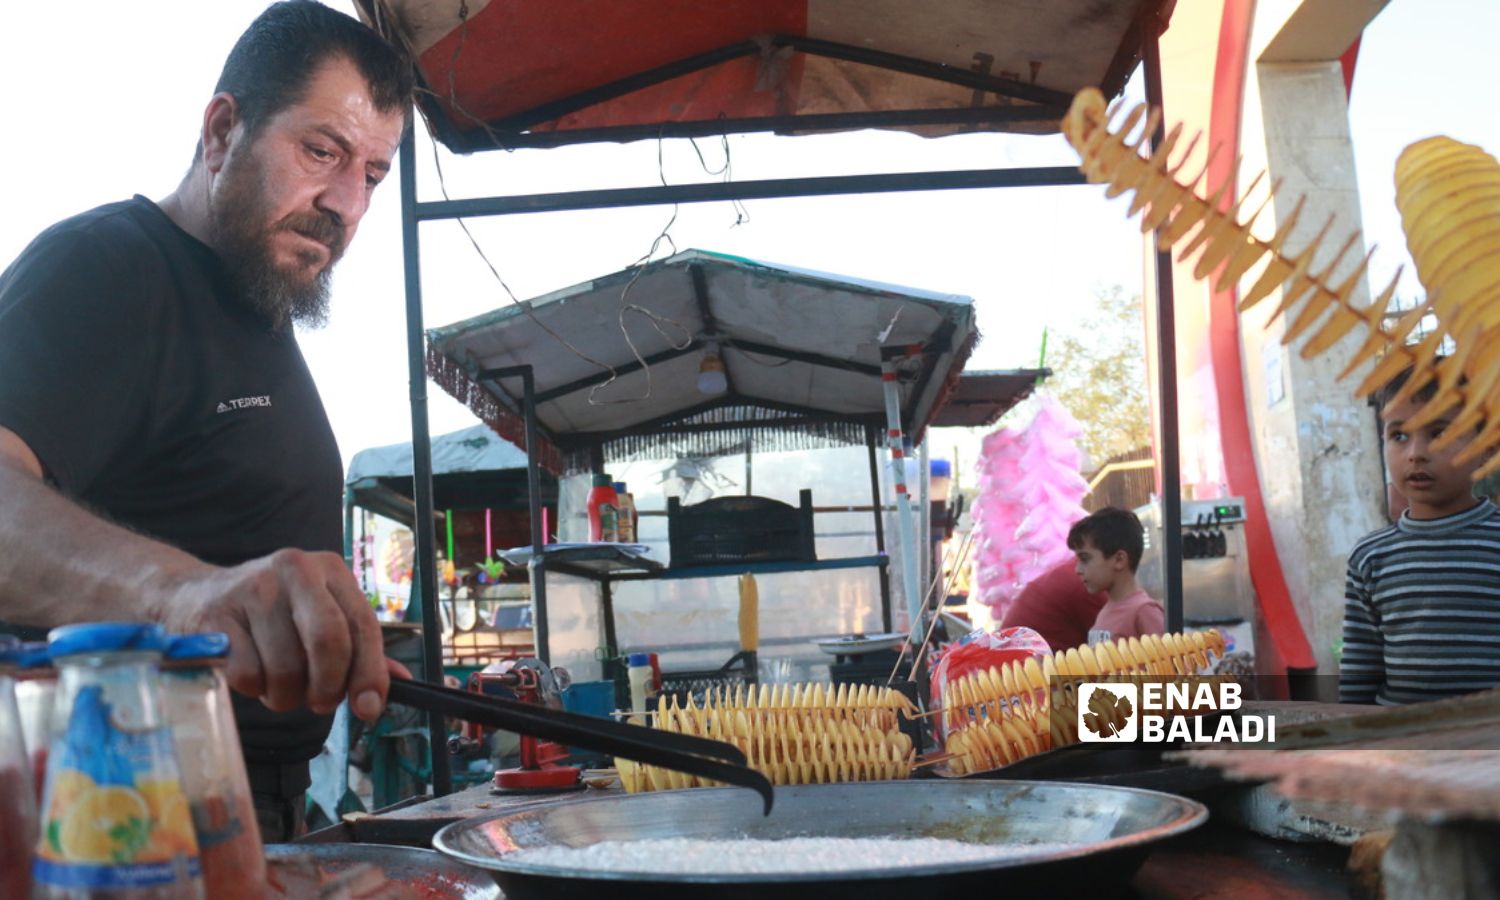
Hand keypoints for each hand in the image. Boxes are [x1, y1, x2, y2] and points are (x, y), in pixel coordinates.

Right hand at [162, 548, 390, 721]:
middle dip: (328, 687)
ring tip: (280, 688)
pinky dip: (253, 691)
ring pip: (286, 667)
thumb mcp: (318, 616)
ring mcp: (252, 588)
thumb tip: (401, 683)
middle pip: (329, 641)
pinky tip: (251, 676)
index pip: (362, 625)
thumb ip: (358, 647)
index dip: (370, 672)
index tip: (369, 708)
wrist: (191, 595)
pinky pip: (247, 675)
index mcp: (330, 569)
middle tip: (319, 703)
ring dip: (287, 696)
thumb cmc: (270, 615)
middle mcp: (294, 569)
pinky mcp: (214, 615)